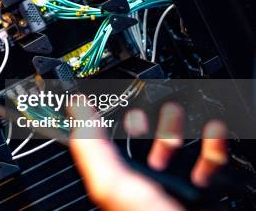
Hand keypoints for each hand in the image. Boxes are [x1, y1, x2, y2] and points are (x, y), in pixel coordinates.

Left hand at [68, 102, 227, 210]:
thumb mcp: (113, 185)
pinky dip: (212, 139)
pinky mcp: (205, 188)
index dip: (102, 120)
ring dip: (178, 123)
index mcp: (116, 182)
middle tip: (147, 105)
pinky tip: (212, 132)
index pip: (102, 144)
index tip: (106, 99)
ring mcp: (174, 185)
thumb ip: (91, 145)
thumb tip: (74, 108)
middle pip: (140, 140)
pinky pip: (208, 157)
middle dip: (144, 118)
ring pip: (175, 143)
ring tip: (179, 112)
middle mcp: (143, 183)